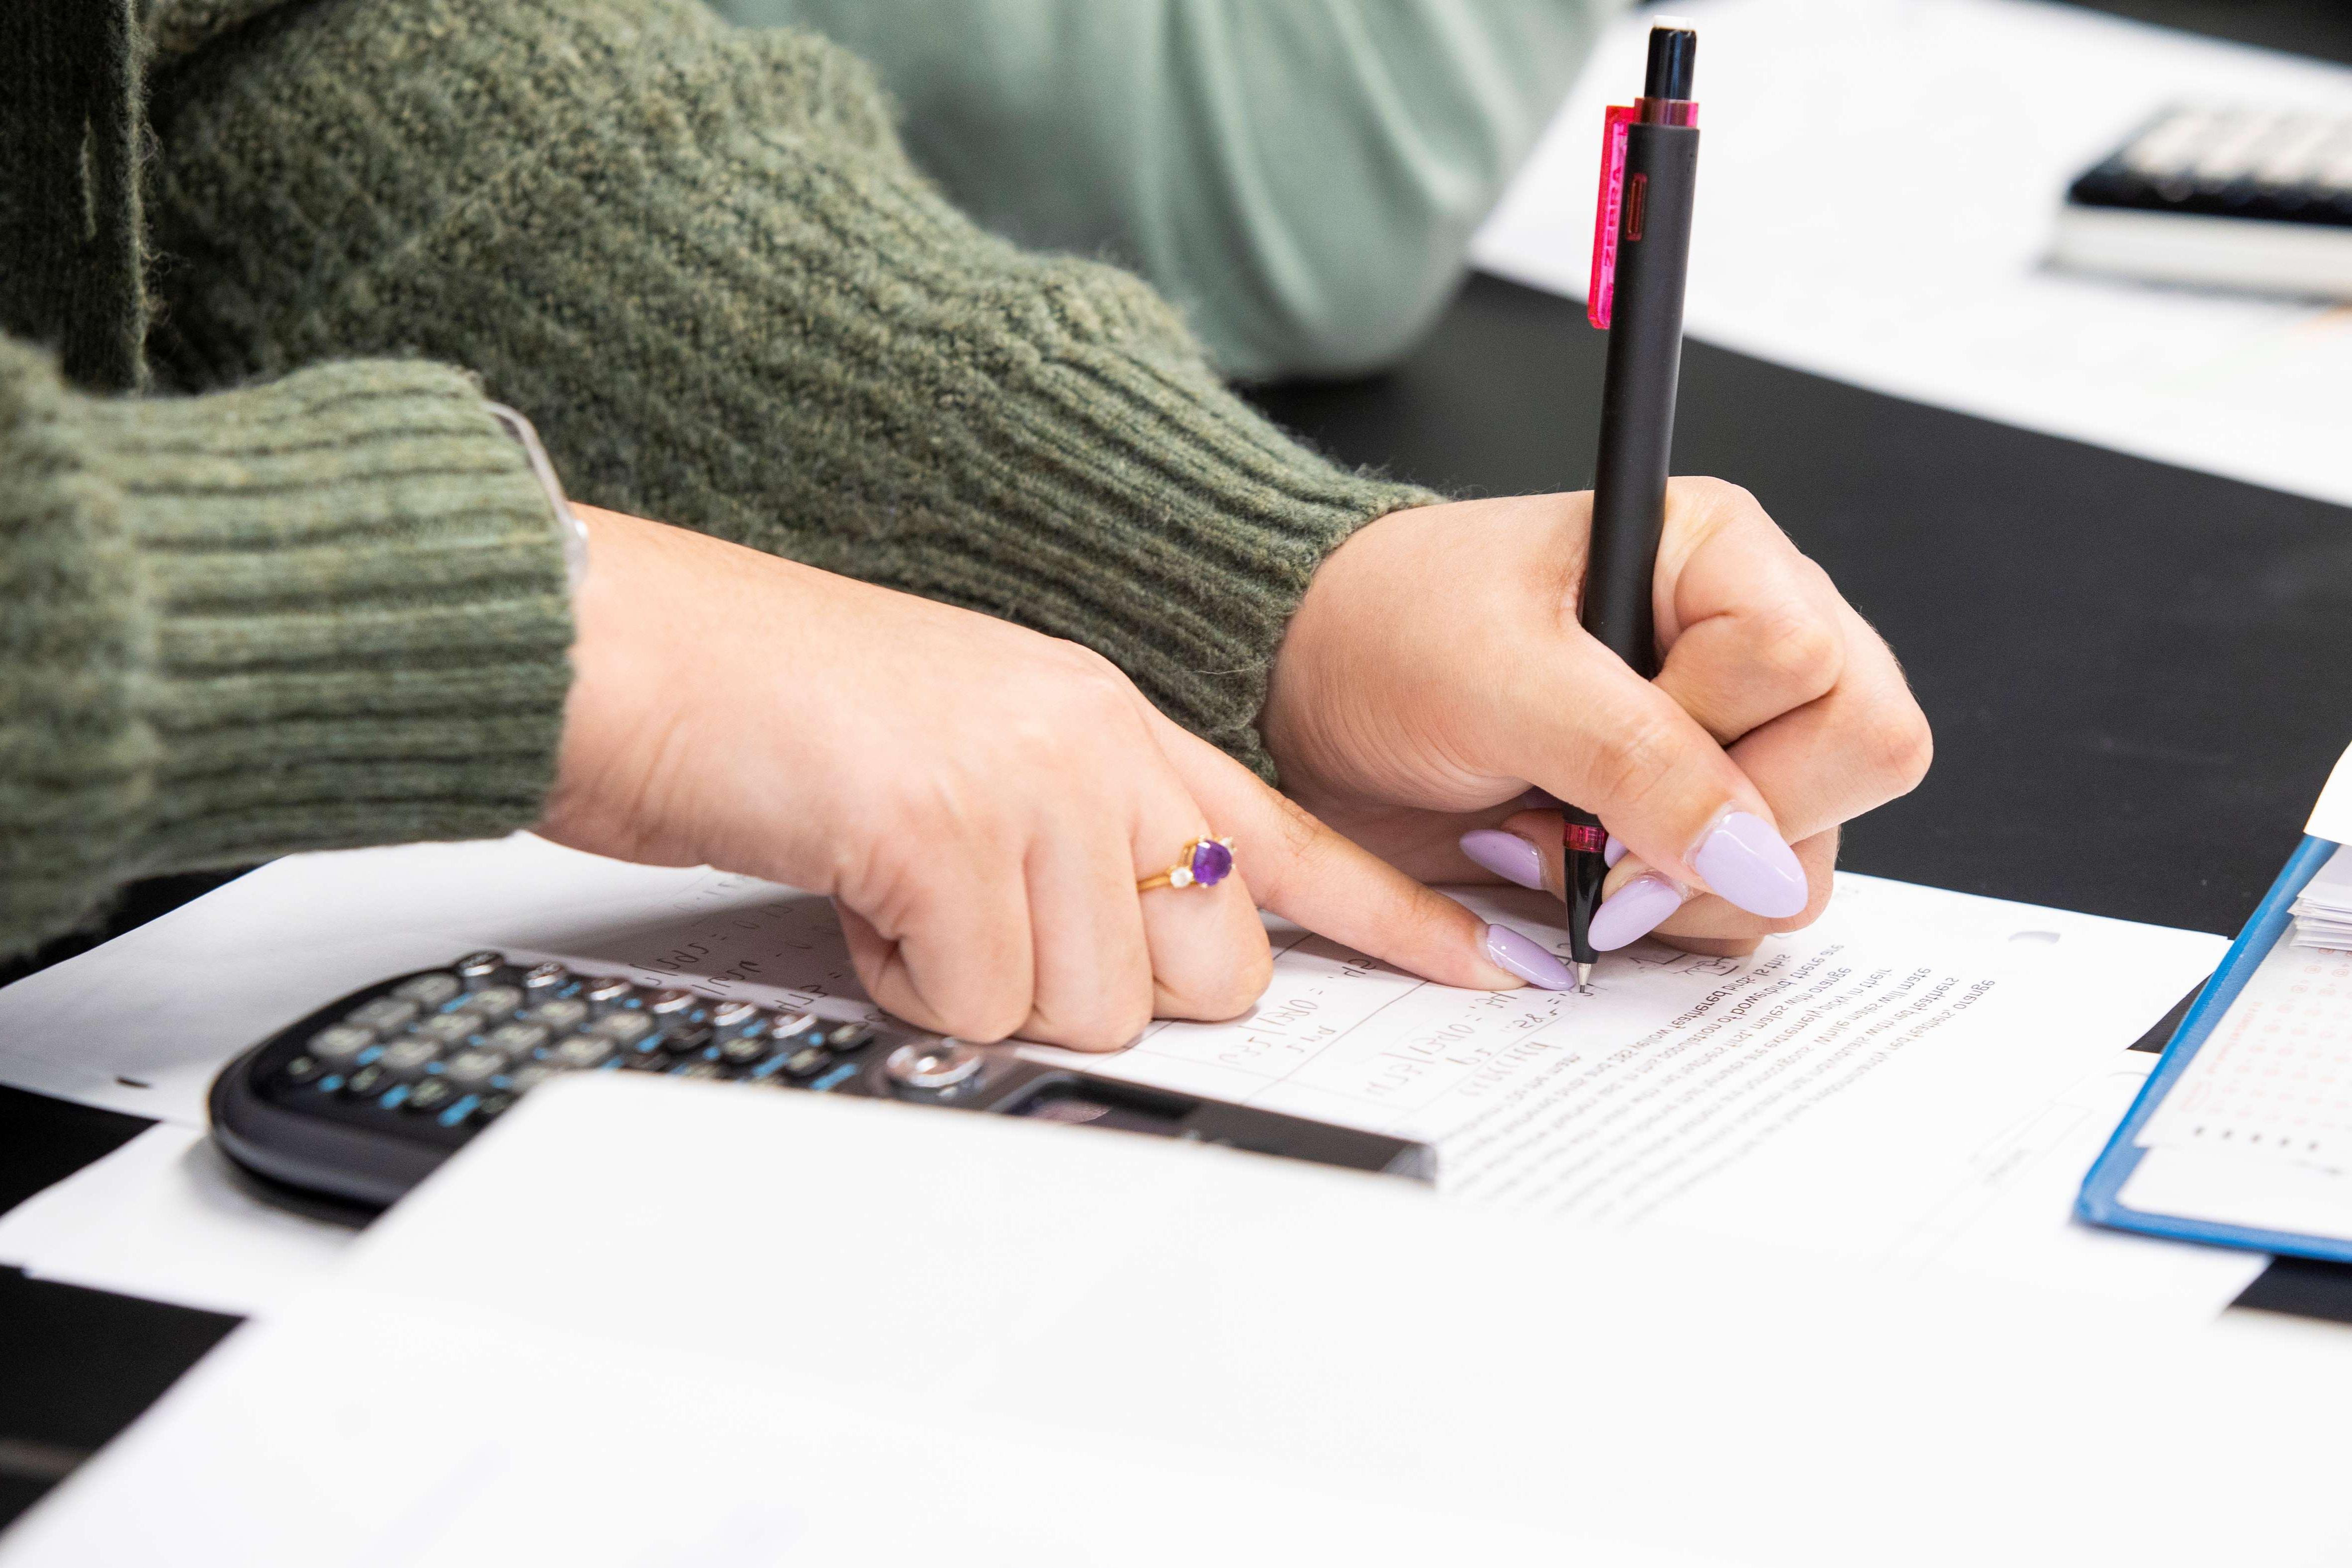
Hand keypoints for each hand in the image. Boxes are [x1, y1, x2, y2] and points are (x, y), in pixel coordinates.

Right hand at [537, 507, 1539, 1049]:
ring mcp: (1028, 777)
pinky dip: (902, 978)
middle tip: (986, 918)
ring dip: (980, 981)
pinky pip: (979, 1000)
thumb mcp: (961, 755)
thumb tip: (1128, 953)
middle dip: (1103, 979)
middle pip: (1210, 962)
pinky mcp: (948, 831)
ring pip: (1094, 1003)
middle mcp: (1090, 738)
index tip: (1483, 968)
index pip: (1286, 832)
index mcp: (1102, 715)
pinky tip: (853, 887)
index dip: (1392, 915)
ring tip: (895, 888)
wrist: (627, 643)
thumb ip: (1071, 833)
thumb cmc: (773, 708)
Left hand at [1260, 481, 1931, 956]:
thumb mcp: (1502, 683)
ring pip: (1806, 852)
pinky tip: (1568, 867)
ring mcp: (1730, 741)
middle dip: (1724, 826)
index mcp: (1722, 554)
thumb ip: (1636, 761)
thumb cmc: (1389, 636)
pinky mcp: (1688, 823)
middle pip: (1860, 759)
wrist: (1307, 691)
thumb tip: (1758, 860)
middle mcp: (1749, 642)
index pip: (1818, 672)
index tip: (1602, 743)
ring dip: (1679, 882)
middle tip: (1596, 828)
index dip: (1720, 733)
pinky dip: (1662, 912)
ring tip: (1559, 838)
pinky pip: (1748, 903)